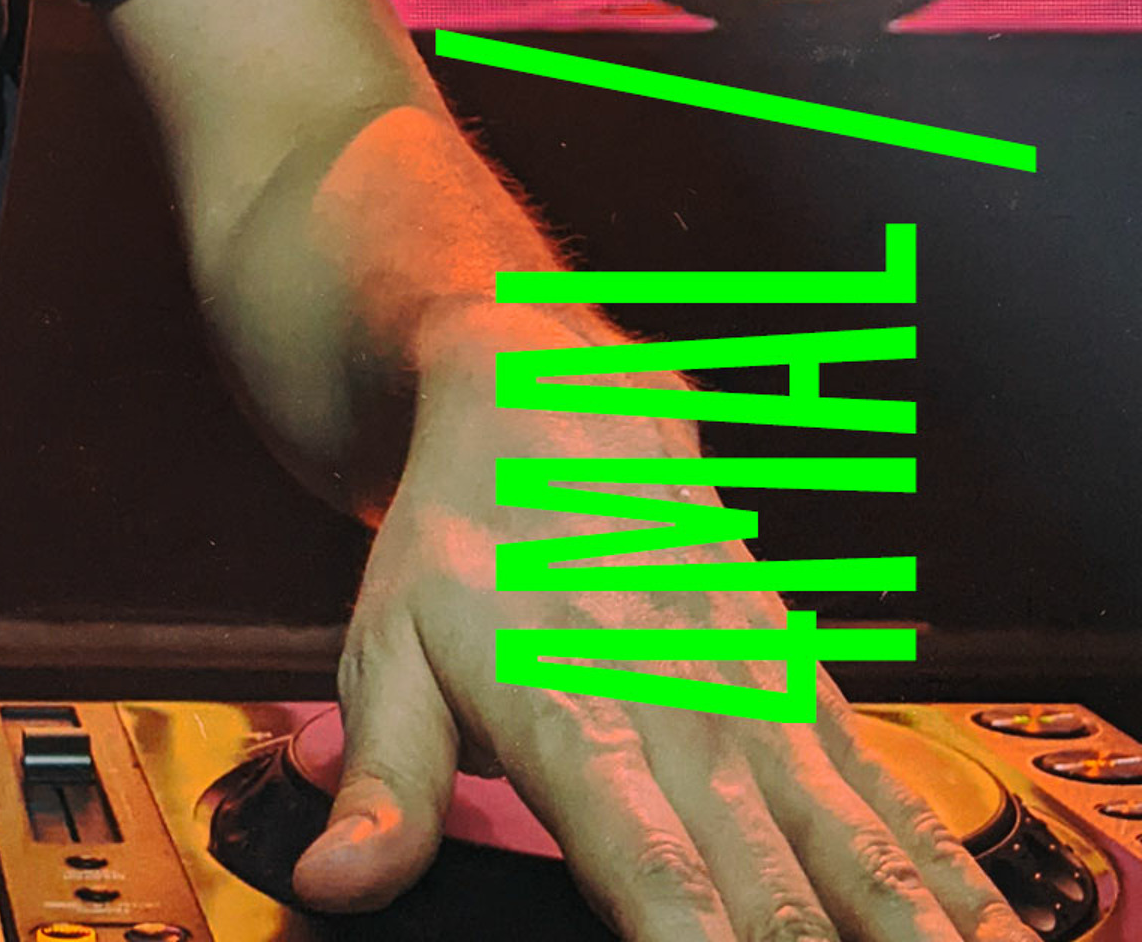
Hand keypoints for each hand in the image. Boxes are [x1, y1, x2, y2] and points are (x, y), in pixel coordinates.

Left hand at [293, 323, 1030, 941]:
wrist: (548, 398)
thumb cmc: (460, 543)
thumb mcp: (384, 649)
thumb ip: (384, 783)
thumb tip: (337, 884)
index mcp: (574, 709)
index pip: (649, 860)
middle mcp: (685, 709)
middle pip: (772, 881)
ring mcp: (761, 701)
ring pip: (857, 846)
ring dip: (911, 931)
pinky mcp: (808, 693)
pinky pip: (893, 801)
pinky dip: (949, 878)